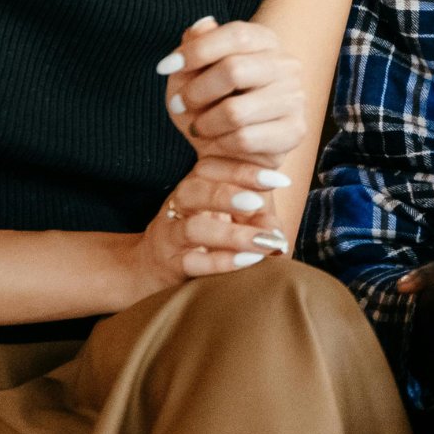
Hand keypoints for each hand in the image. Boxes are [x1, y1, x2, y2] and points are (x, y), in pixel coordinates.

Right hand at [124, 155, 294, 298]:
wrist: (152, 266)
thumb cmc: (204, 234)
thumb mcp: (233, 217)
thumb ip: (259, 218)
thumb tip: (278, 233)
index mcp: (196, 183)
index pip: (213, 167)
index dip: (246, 171)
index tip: (280, 179)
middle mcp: (180, 204)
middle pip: (195, 190)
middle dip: (229, 194)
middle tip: (258, 202)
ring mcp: (171, 235)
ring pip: (194, 228)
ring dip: (231, 235)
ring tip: (263, 241)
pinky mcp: (170, 264)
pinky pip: (192, 262)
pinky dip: (221, 262)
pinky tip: (248, 260)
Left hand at [158, 16, 308, 168]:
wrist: (227, 147)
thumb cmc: (210, 102)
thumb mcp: (193, 72)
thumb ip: (197, 45)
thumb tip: (203, 25)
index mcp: (265, 41)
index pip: (236, 35)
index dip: (198, 50)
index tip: (165, 68)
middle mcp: (287, 65)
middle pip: (234, 70)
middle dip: (196, 92)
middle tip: (179, 105)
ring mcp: (295, 98)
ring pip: (235, 112)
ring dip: (205, 124)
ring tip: (198, 127)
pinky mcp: (295, 131)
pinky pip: (245, 139)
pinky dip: (221, 145)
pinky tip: (217, 144)